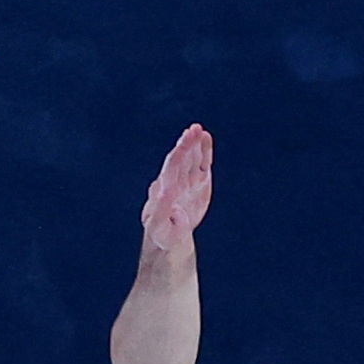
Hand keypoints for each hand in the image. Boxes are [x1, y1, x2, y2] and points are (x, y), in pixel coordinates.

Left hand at [140, 123, 213, 252]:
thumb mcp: (158, 225)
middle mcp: (176, 180)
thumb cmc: (160, 232)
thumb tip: (163, 192)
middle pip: (181, 159)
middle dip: (187, 144)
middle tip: (193, 129)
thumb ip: (160, 209)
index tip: (184, 143)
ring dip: (195, 143)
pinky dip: (205, 151)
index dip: (178, 155)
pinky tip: (206, 137)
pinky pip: (202, 163)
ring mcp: (188, 180)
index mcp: (164, 189)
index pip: (172, 168)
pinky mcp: (200, 182)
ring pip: (192, 158)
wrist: (170, 234)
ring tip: (199, 129)